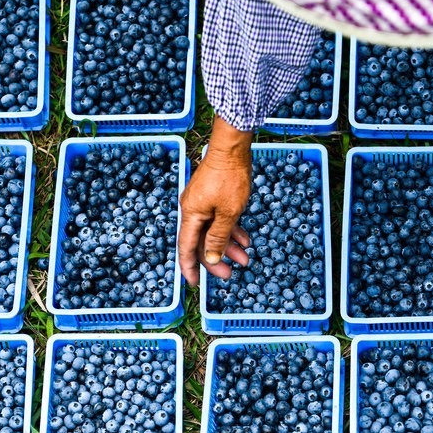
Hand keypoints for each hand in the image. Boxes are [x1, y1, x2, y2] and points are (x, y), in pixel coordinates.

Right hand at [178, 116, 252, 285]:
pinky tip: (245, 239)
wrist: (233, 148)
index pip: (186, 248)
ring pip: (213, 232)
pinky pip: (220, 220)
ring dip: (228, 246)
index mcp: (191, 214)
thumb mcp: (228, 212)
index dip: (190, 268)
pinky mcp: (213, 197)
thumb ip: (218, 237)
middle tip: (231, 275)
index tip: (194, 285)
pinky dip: (231, 231)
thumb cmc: (230, 178)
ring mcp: (203, 203)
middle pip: (201, 242)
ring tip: (245, 259)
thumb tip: (209, 259)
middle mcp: (193, 210)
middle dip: (216, 260)